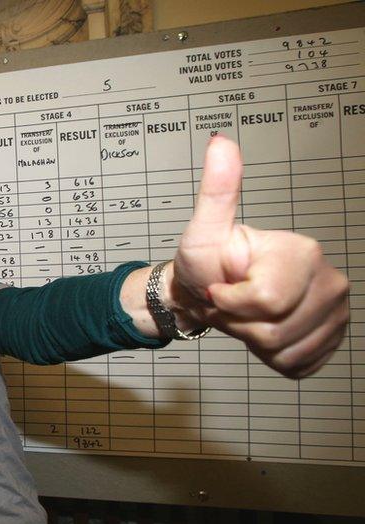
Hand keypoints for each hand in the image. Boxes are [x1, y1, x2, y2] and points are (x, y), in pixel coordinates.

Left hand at [170, 136, 348, 377]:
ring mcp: (335, 313)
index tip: (220, 284)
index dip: (229, 301)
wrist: (211, 293)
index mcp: (304, 252)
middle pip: (275, 330)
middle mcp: (331, 281)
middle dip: (238, 322)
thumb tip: (220, 143)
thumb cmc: (207, 262)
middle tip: (229, 302)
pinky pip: (295, 365)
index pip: (265, 300)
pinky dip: (269, 357)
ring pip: (284, 350)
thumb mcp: (203, 229)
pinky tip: (261, 330)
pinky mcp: (329, 341)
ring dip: (251, 340)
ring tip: (243, 314)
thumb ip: (216, 191)